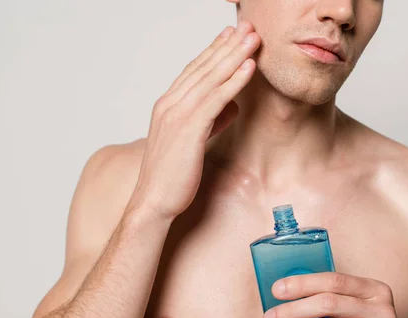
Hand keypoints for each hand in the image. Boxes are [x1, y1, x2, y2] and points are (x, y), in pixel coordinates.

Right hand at [129, 21, 260, 219]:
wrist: (154, 201)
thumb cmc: (172, 176)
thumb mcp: (193, 142)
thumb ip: (211, 121)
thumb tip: (231, 107)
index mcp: (168, 106)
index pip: (194, 71)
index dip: (214, 51)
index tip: (231, 35)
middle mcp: (170, 104)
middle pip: (203, 68)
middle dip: (228, 45)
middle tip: (247, 27)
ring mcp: (177, 115)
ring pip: (210, 78)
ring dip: (234, 56)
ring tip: (253, 38)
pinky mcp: (188, 129)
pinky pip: (215, 99)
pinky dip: (233, 81)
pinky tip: (249, 67)